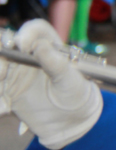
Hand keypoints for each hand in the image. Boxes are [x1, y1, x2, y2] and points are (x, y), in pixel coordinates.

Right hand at [0, 19, 101, 149]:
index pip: (36, 31)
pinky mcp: (6, 88)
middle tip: (1, 73)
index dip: (27, 33)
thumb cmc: (75, 93)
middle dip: (0, 55)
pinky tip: (4, 109)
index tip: (21, 44)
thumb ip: (57, 64)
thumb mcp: (70, 80)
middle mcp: (29, 55)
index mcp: (50, 47)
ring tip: (4, 95)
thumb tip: (40, 47)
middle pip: (7, 44)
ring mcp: (15, 70)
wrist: (69, 118)